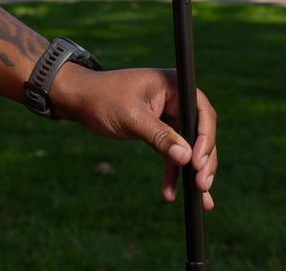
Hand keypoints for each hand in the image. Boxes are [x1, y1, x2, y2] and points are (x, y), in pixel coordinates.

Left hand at [51, 65, 217, 208]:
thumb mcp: (132, 117)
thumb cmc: (103, 99)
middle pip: (200, 132)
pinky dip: (173, 173)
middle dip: (203, 161)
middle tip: (202, 186)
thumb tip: (187, 158)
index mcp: (174, 85)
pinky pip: (172, 153)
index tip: (197, 162)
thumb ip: (160, 137)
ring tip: (200, 200)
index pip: (202, 112)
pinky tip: (170, 194)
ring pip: (189, 147)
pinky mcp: (159, 130)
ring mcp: (169, 115)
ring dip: (193, 173)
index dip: (205, 138)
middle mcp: (176, 99)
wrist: (79, 101)